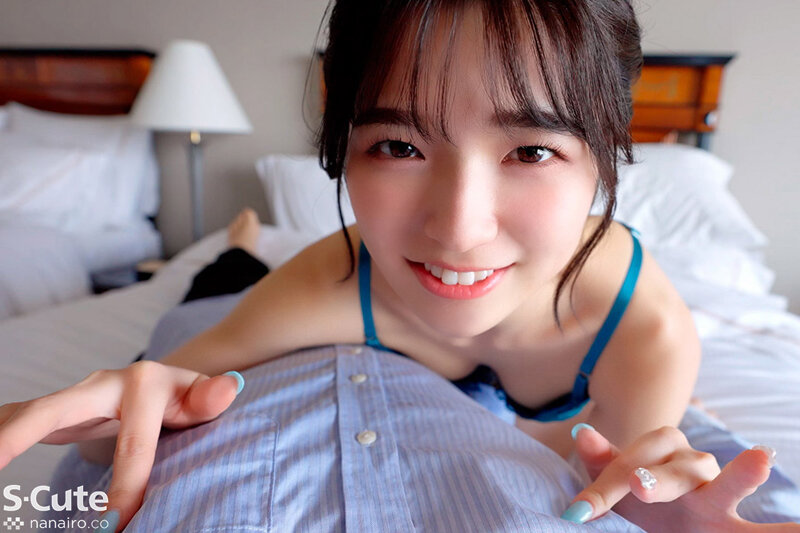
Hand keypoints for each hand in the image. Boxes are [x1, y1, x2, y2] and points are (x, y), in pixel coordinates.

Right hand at [0, 361, 243, 531]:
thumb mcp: (199, 398)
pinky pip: (16, 425)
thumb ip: (211, 397)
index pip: (133, 445)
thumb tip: (230, 388)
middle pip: (50, 411)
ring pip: (21, 416)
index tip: (114, 528)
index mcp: (140, 385)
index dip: (126, 488)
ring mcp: (71, 398)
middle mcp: (98, 385)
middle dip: (14, 436)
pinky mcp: (51, 412)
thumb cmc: (182, 398)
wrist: (158, 382)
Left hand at [563, 424, 799, 531]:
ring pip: (727, 482)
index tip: (576, 514)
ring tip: (762, 458)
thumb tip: (582, 432)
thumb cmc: (641, 500)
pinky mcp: (733, 529)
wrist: (667, 524)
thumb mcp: (618, 484)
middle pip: (675, 466)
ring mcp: (716, 496)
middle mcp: (692, 468)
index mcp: (661, 452)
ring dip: (742, 473)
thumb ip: (603, 461)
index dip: (602, 488)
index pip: (631, 463)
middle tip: (636, 485)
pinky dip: (788, 531)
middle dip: (656, 478)